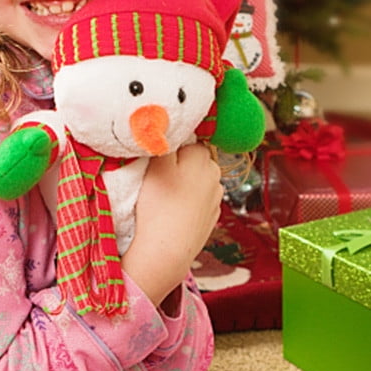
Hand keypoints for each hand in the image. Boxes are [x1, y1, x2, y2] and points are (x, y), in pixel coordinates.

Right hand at [121, 142, 221, 307]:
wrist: (166, 251)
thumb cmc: (158, 205)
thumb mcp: (155, 164)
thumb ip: (163, 139)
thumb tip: (169, 120)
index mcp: (203, 158)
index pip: (188, 138)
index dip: (171, 144)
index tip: (157, 155)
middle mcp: (215, 176)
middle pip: (195, 158)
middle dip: (180, 162)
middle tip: (157, 174)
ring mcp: (215, 199)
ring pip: (198, 179)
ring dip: (185, 181)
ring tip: (164, 194)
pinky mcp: (211, 218)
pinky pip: (199, 200)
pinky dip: (188, 201)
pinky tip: (173, 210)